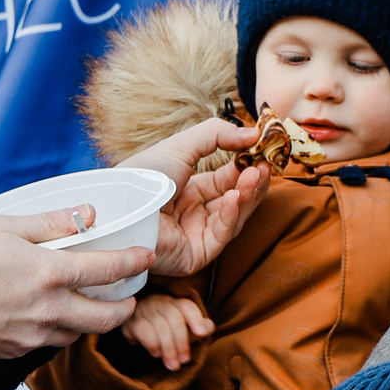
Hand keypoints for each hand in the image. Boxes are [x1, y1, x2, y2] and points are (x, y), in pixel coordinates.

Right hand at [0, 207, 148, 358]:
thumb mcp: (2, 226)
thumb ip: (50, 223)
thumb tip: (88, 214)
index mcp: (50, 274)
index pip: (108, 271)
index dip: (133, 263)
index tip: (145, 257)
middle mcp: (49, 310)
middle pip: (106, 318)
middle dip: (125, 308)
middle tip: (128, 297)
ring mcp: (33, 336)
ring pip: (78, 334)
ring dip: (91, 322)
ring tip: (89, 306)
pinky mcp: (16, 352)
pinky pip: (50, 343)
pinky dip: (60, 330)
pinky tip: (51, 317)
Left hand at [122, 119, 269, 278]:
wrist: (121, 207)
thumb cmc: (142, 177)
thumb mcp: (180, 146)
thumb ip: (216, 135)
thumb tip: (252, 133)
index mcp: (187, 191)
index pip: (226, 181)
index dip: (246, 168)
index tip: (264, 152)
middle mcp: (193, 215)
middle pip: (234, 200)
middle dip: (252, 182)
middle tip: (268, 164)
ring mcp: (195, 236)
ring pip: (233, 217)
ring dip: (247, 195)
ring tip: (257, 174)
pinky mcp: (195, 256)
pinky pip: (221, 235)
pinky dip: (230, 215)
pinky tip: (234, 196)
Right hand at [127, 293, 214, 370]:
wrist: (139, 331)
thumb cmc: (167, 329)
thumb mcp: (185, 330)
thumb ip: (200, 328)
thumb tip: (209, 327)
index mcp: (175, 303)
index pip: (186, 306)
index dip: (195, 318)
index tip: (202, 334)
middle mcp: (160, 303)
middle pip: (174, 318)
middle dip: (181, 342)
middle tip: (184, 361)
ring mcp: (144, 310)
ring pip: (160, 326)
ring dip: (168, 349)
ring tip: (172, 364)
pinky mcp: (132, 322)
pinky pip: (144, 331)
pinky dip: (153, 345)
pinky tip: (157, 354)